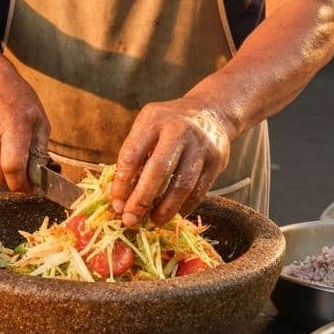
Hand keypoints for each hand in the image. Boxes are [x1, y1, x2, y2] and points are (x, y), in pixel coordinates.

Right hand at [0, 72, 49, 193]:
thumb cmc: (19, 102)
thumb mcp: (40, 122)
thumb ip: (41, 152)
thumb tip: (45, 179)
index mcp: (12, 126)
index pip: (12, 167)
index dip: (22, 184)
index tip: (30, 187)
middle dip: (9, 183)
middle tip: (20, 174)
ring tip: (6, 155)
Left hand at [110, 98, 231, 226]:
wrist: (211, 112)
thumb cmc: (169, 125)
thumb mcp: (148, 127)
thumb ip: (135, 156)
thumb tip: (121, 197)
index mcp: (154, 120)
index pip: (132, 154)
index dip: (122, 183)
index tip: (116, 204)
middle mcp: (178, 130)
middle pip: (158, 170)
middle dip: (142, 199)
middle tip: (131, 220)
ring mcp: (200, 145)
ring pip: (182, 184)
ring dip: (166, 208)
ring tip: (154, 221)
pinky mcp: (217, 160)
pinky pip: (199, 190)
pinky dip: (185, 206)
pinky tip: (175, 213)